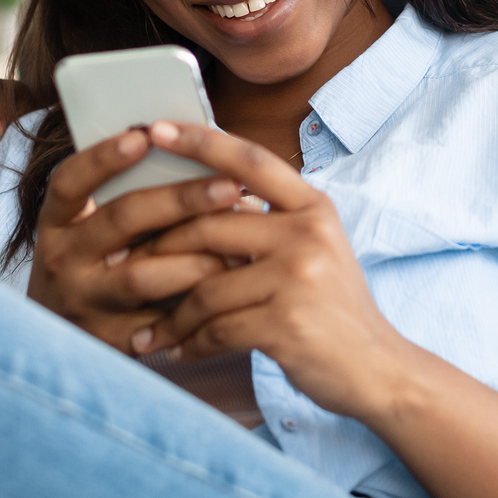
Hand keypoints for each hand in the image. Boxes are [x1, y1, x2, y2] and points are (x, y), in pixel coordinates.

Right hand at [24, 125, 260, 352]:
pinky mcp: (109, 342)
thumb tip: (193, 153)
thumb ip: (126, 197)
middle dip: (180, 200)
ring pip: (143, 276)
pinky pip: (159, 323)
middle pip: (121, 221)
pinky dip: (197, 304)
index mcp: (57, 222)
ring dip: (197, 259)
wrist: (56, 345)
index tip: (144, 134)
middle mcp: (61, 260)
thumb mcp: (90, 229)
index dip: (103, 157)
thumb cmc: (95, 265)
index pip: (70, 182)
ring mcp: (83, 303)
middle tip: (230, 186)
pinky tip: (230, 291)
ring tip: (242, 246)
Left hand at [130, 121, 418, 419]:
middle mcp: (308, 233)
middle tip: (119, 261)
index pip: (250, 160)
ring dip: (171, 313)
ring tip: (149, 328)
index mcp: (312, 207)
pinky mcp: (286, 323)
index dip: (200, 141)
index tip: (155, 128)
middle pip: (209, 225)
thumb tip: (195, 203)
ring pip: (205, 285)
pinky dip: (190, 342)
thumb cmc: (331, 309)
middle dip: (156, 247)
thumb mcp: (311, 251)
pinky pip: (216, 328)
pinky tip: (176, 350)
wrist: (378, 370)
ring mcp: (299, 277)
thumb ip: (266, 224)